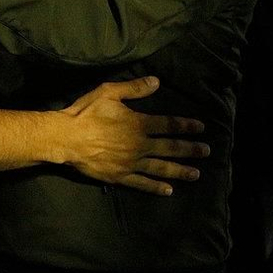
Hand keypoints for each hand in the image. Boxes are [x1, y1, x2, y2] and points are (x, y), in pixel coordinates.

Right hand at [59, 76, 207, 195]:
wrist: (65, 138)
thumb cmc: (85, 113)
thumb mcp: (109, 92)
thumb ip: (134, 88)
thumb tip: (157, 81)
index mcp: (139, 124)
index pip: (169, 125)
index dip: (186, 125)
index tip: (201, 128)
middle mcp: (139, 145)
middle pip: (170, 148)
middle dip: (190, 149)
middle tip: (207, 152)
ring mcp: (131, 163)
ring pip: (161, 168)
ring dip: (180, 171)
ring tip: (196, 174)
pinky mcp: (120, 177)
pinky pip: (142, 184)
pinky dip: (156, 187)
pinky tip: (168, 190)